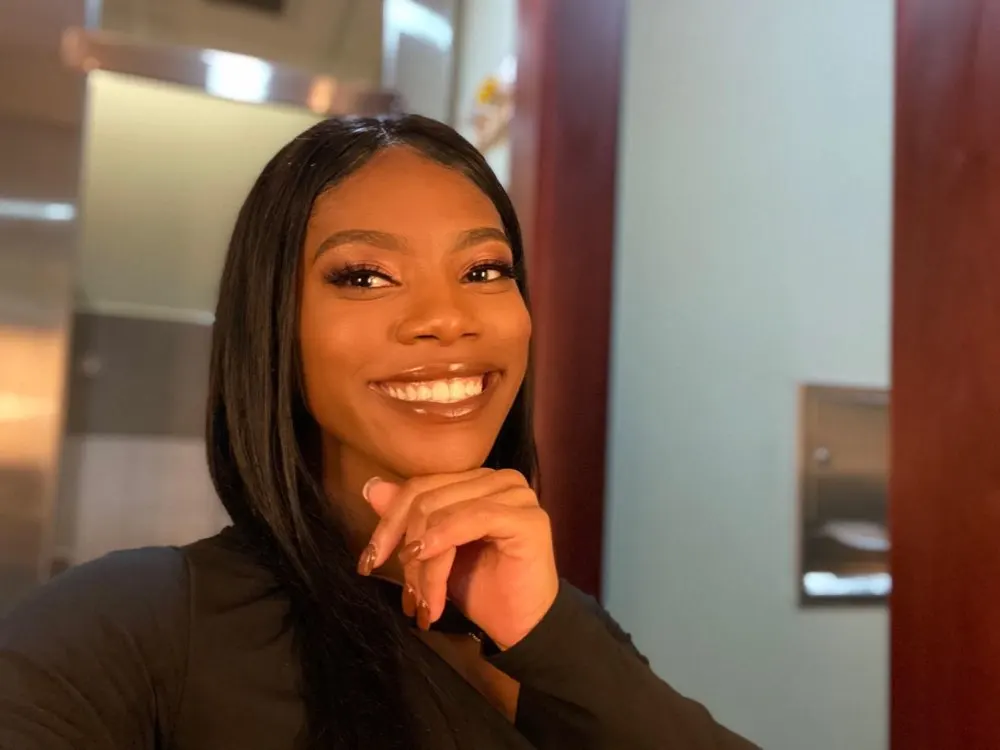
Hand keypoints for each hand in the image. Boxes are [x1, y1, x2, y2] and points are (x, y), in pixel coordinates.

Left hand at [358, 469, 558, 648]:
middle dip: (407, 547)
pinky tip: (434, 582)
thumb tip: (372, 488)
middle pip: (428, 497)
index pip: (421, 487)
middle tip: (407, 594)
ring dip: (426, 562)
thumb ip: (408, 518)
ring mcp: (517, 494)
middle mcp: (499, 478)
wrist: (522, 626)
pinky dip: (444, 547)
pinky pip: (473, 519)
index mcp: (477, 480)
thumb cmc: (481, 588)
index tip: (368, 561)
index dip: (389, 522)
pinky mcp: (527, 518)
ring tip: (424, 600)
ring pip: (445, 512)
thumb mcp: (433, 552)